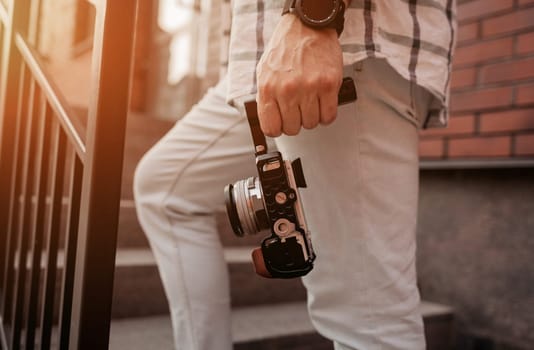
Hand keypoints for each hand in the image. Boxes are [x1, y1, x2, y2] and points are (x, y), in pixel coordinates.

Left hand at [256, 14, 342, 136]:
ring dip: (312, 116)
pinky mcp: (328, 85)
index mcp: (268, 88)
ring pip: (311, 124)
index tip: (283, 124)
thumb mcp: (264, 72)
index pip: (270, 128)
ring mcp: (309, 88)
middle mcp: (287, 90)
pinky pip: (329, 116)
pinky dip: (327, 114)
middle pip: (292, 128)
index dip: (278, 129)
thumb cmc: (285, 49)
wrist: (307, 27)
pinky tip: (323, 103)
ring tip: (311, 102)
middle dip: (296, 122)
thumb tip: (269, 119)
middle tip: (299, 109)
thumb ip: (265, 97)